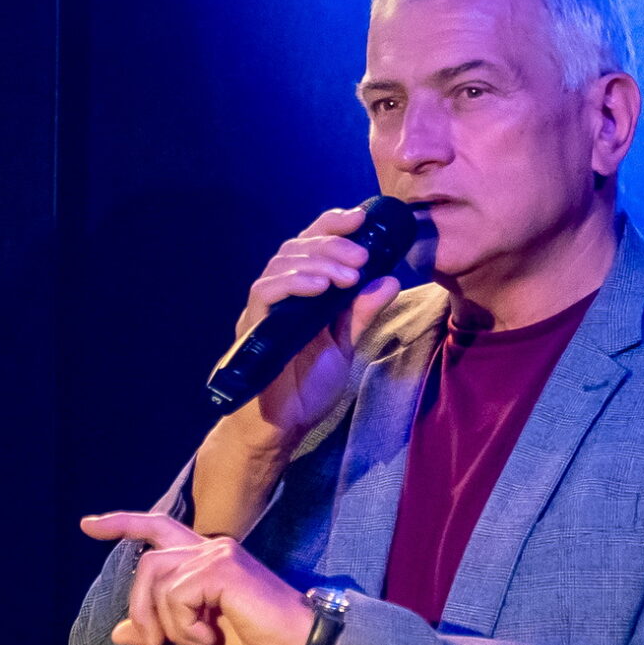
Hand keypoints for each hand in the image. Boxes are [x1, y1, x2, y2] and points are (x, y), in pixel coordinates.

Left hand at [79, 511, 318, 644]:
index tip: (88, 525)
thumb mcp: (197, 637)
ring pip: (157, 580)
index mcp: (205, 557)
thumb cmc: (258, 639)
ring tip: (195, 644)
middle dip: (141, 608)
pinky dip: (185, 627)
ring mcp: (216, 553)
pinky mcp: (222, 567)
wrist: (301, 643)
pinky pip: (177, 596)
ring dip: (166, 623)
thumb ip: (161, 628)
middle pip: (147, 564)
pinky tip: (209, 640)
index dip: (122, 523)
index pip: (157, 527)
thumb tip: (117, 632)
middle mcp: (210, 546)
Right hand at [223, 207, 403, 448]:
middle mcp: (281, 293)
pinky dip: (293, 282)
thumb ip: (363, 314)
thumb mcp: (346, 346)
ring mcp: (265, 308)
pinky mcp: (253, 327)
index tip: (362, 218)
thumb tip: (389, 280)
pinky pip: (266, 292)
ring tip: (348, 275)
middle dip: (333, 244)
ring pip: (282, 263)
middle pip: (298, 246)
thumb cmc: (307, 386)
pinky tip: (319, 287)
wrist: (283, 426)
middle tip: (362, 256)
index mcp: (303, 291)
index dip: (333, 225)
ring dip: (319, 262)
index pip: (312, 244)